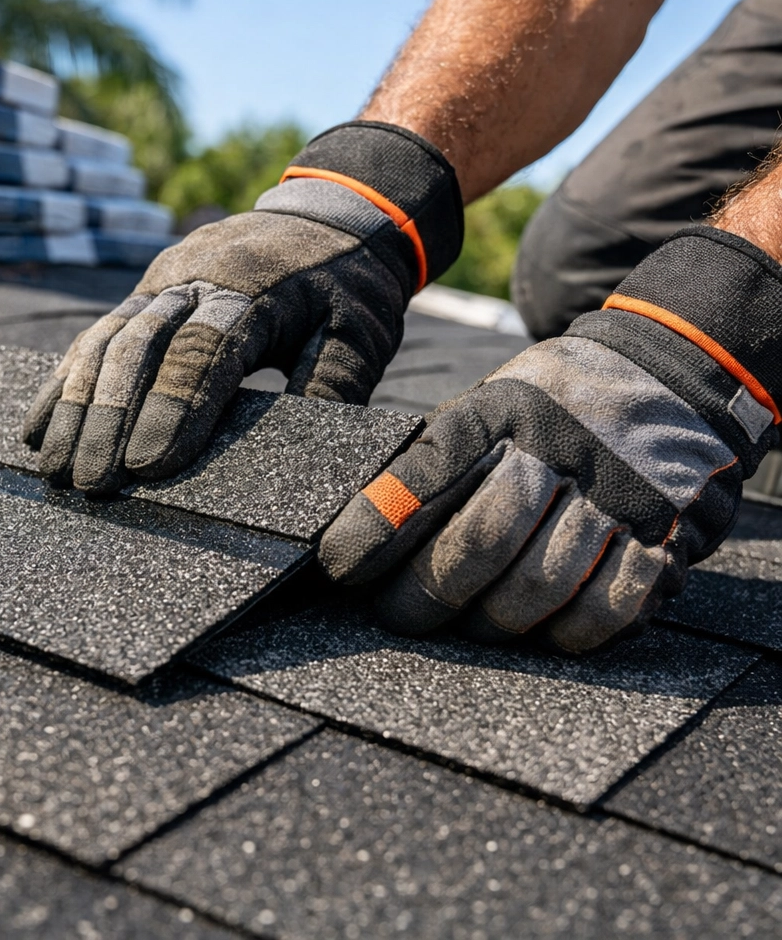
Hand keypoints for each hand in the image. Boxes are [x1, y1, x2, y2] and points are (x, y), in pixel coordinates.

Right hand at [23, 121, 461, 493]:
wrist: (332, 213)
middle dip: (112, 416)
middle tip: (93, 482)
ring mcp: (164, 279)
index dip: (175, 407)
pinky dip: (67, 379)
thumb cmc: (350, 284)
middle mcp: (197, 276)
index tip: (149, 466)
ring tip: (55, 466)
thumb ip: (332, 385)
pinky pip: (97, 333)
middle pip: (142, 344)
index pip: (206, 349)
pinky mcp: (147, 289)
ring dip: (78, 403)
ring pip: (108, 337)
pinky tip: (40, 424)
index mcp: (256, 287)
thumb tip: (296, 455)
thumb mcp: (362, 332)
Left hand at [319, 227, 781, 653]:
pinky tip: (541, 634)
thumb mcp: (492, 401)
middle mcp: (559, 445)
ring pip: (538, 584)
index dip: (374, 529)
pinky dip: (566, 634)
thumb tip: (362, 527)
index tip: (337, 568)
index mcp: (502, 408)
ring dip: (490, 623)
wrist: (667, 372)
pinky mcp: (665, 530)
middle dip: (425, 594)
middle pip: (480, 542)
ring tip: (465, 627)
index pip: (424, 474)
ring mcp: (618, 490)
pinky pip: (608, 606)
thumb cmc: (549, 406)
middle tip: (397, 616)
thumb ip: (440, 456)